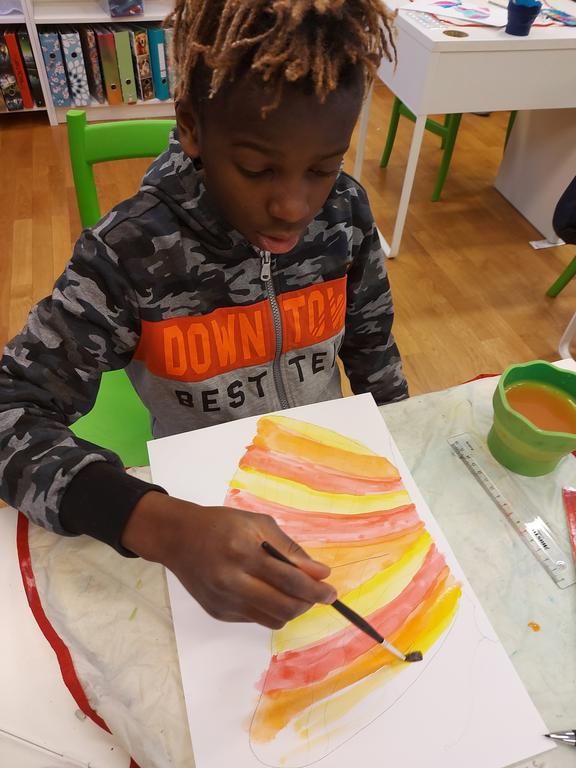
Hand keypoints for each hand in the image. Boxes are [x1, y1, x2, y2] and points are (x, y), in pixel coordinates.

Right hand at [122, 492, 336, 628]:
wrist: (178, 538)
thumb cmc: (221, 524)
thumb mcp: (258, 524)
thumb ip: (289, 549)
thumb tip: (319, 572)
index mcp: (244, 552)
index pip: (290, 579)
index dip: (316, 588)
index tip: (331, 591)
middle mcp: (233, 580)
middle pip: (284, 606)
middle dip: (308, 603)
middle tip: (319, 594)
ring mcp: (225, 601)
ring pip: (273, 619)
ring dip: (292, 609)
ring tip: (295, 593)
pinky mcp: (219, 613)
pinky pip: (257, 619)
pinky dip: (270, 609)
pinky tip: (267, 592)